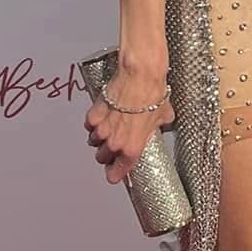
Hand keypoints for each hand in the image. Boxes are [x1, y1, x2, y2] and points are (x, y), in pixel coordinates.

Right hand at [84, 67, 173, 185]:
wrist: (139, 76)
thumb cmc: (151, 95)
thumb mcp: (162, 118)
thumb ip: (156, 128)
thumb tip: (159, 124)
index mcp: (132, 148)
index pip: (117, 173)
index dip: (115, 174)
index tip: (115, 174)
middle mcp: (114, 142)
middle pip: (102, 158)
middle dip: (107, 154)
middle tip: (115, 145)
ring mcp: (101, 129)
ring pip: (94, 142)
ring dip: (100, 138)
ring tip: (110, 128)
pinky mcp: (93, 115)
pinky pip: (89, 125)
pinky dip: (94, 123)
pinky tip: (103, 116)